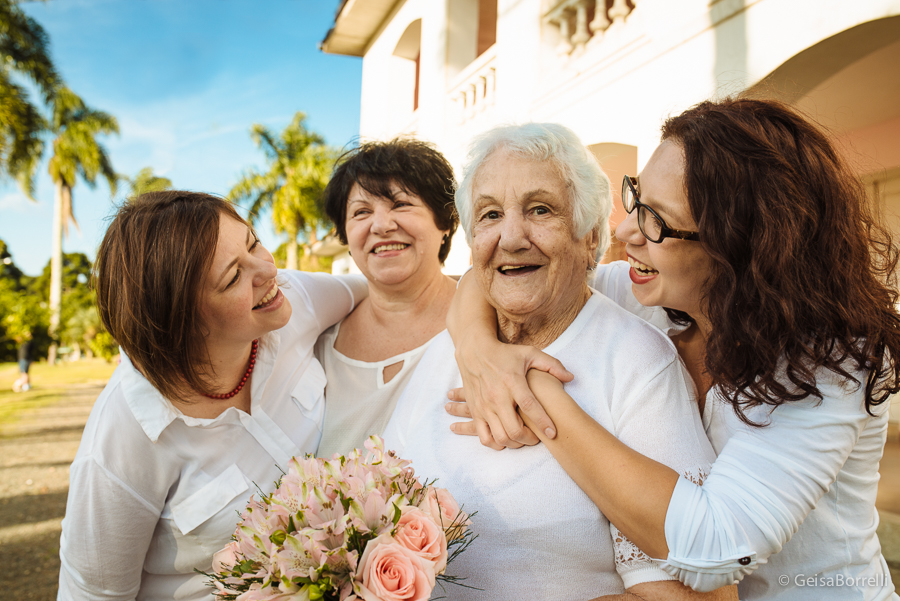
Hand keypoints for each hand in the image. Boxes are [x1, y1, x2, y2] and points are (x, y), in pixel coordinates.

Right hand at [451, 338, 572, 448]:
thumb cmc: (505, 354)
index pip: (529, 405)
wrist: (474, 352)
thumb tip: (570, 377)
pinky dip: (496, 444)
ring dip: (515, 443)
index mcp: (512, 382)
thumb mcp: (529, 353)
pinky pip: (484, 437)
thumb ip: (552, 365)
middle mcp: (497, 396)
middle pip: (514, 428)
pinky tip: (506, 438)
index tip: (553, 432)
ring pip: (500, 436)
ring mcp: (484, 406)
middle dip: (530, 439)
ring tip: (523, 437)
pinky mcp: (475, 412)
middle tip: (537, 437)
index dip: (542, 421)